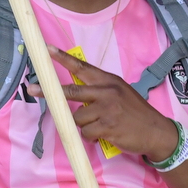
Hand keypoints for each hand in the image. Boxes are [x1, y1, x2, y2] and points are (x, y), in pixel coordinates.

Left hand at [27, 46, 179, 160]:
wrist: (156, 131)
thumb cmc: (135, 113)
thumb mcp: (120, 93)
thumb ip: (100, 90)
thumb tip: (74, 95)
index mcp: (108, 81)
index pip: (82, 67)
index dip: (63, 58)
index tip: (47, 50)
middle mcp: (107, 92)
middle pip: (71, 91)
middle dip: (49, 92)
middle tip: (31, 89)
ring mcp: (107, 109)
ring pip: (77, 118)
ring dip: (83, 126)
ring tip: (99, 127)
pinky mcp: (107, 126)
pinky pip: (86, 133)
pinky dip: (91, 137)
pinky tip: (104, 135)